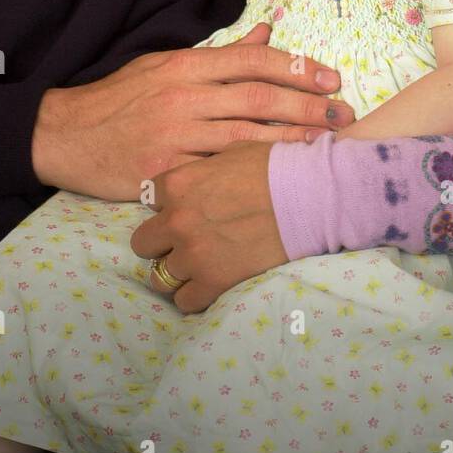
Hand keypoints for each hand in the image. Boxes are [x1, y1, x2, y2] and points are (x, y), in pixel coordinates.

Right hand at [31, 22, 350, 199]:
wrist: (64, 135)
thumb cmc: (119, 99)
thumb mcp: (165, 65)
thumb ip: (219, 55)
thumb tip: (267, 34)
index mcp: (185, 65)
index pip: (252, 60)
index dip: (296, 67)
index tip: (329, 78)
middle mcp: (184, 95)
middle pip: (259, 96)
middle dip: (307, 105)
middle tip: (342, 113)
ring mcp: (175, 134)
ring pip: (246, 135)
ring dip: (292, 141)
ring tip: (326, 145)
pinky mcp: (165, 170)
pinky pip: (218, 169)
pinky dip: (253, 171)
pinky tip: (279, 176)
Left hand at [130, 141, 286, 311]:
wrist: (309, 196)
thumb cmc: (275, 167)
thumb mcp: (232, 152)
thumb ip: (203, 168)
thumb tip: (198, 176)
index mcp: (178, 184)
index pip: (149, 199)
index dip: (167, 204)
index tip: (185, 208)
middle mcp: (177, 220)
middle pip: (143, 243)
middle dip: (161, 242)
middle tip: (185, 241)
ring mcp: (193, 255)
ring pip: (159, 277)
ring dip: (176, 272)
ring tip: (197, 267)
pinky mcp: (213, 282)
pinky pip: (184, 300)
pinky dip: (194, 294)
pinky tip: (210, 283)